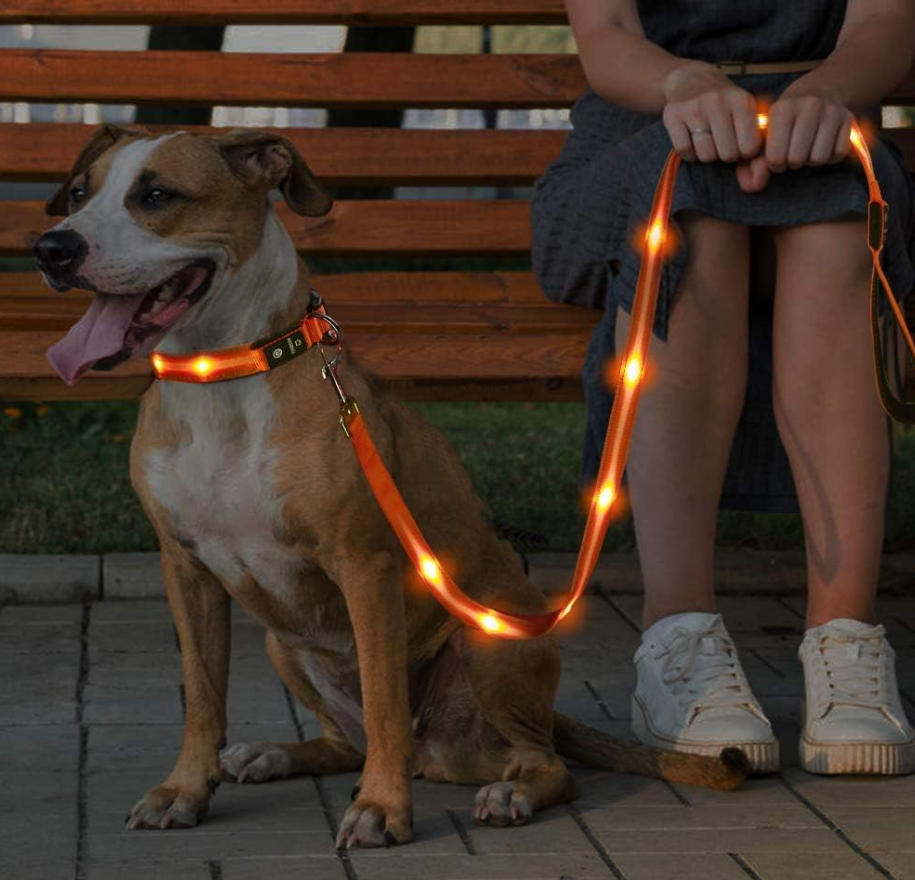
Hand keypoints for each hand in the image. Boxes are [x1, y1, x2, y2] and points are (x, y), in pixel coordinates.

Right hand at [662, 62, 762, 165]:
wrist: (691, 79)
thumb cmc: (725, 104)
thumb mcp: (745, 114)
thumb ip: (756, 145)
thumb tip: (756, 181)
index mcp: (741, 101)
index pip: (749, 147)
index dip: (745, 152)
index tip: (740, 143)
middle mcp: (718, 102)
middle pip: (727, 154)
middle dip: (725, 154)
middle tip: (722, 142)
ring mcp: (694, 108)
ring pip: (706, 155)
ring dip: (707, 154)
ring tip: (708, 140)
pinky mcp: (673, 115)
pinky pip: (684, 151)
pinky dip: (689, 153)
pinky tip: (692, 141)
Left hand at [737, 83, 853, 192]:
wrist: (819, 92)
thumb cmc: (786, 122)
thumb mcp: (766, 134)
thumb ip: (754, 161)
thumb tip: (753, 184)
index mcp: (783, 109)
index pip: (775, 156)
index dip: (775, 164)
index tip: (776, 158)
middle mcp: (810, 105)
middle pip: (797, 159)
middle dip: (792, 163)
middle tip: (792, 154)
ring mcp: (832, 111)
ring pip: (818, 158)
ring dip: (811, 160)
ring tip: (807, 149)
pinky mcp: (850, 118)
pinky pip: (838, 154)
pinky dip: (829, 157)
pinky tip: (823, 145)